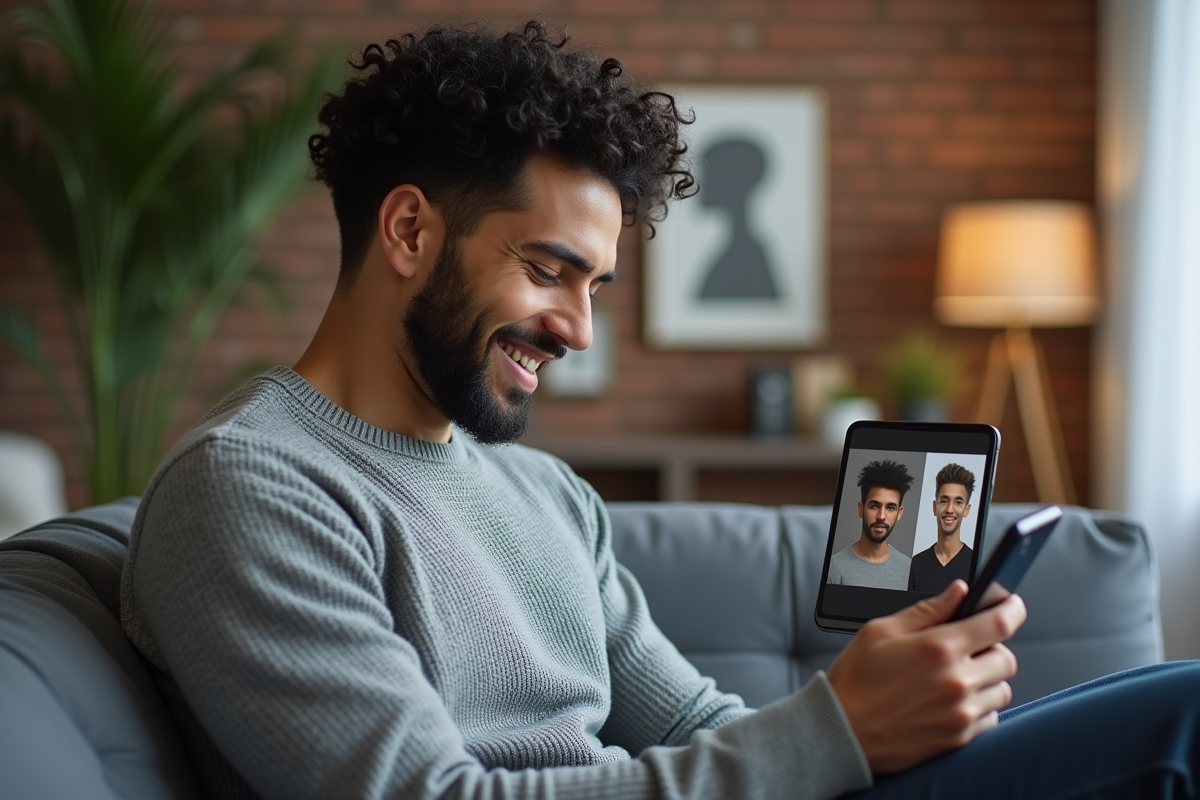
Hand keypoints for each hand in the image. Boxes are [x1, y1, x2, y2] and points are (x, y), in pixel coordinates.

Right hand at [825, 581, 1026, 774]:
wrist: (841, 732)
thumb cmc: (854, 681)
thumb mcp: (880, 631)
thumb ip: (927, 610)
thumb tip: (958, 592)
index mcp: (938, 648)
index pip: (998, 623)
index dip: (1012, 609)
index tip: (1012, 605)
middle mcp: (956, 682)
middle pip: (1007, 659)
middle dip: (992, 648)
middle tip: (968, 647)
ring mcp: (960, 713)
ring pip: (1002, 690)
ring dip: (987, 679)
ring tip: (957, 676)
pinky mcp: (958, 739)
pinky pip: (990, 718)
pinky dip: (979, 707)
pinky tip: (952, 701)